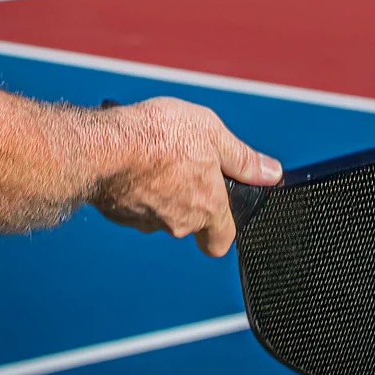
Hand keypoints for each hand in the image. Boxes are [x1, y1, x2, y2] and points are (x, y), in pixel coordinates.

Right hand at [91, 98, 282, 256]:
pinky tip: (130, 161)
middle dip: (188, 195)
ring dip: (159, 189)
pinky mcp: (118, 214)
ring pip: (160, 211)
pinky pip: (132, 204)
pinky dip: (133, 187)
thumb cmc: (160, 137)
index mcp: (207, 207)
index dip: (224, 228)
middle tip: (182, 162)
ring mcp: (145, 221)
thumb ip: (244, 158)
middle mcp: (178, 222)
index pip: (223, 239)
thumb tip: (272, 173)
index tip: (221, 211)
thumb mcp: (214, 134)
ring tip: (153, 155)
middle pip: (190, 220)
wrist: (103, 147)